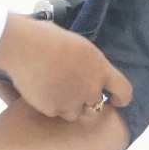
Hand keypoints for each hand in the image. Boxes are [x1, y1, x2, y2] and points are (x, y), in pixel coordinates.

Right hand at [0, 14, 131, 121]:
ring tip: (52, 89)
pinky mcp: (54, 110)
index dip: (120, 98)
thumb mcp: (78, 45)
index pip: (123, 90)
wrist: (25, 47)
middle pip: (95, 103)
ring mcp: (73, 101)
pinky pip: (54, 112)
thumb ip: (87, 62)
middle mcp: (90, 88)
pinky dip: (49, 105)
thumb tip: (84, 68)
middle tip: (70, 89)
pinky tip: (39, 91)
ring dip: (67, 105)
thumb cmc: (48, 37)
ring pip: (74, 112)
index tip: (114, 100)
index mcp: (100, 68)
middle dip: (85, 99)